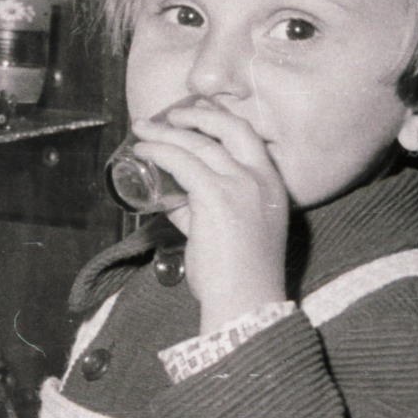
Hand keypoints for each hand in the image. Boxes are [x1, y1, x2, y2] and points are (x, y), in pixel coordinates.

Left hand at [128, 103, 289, 332]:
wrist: (245, 303)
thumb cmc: (238, 276)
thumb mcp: (229, 231)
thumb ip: (204, 210)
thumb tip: (175, 197)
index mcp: (273, 185)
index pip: (249, 136)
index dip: (220, 119)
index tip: (196, 115)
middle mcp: (262, 178)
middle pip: (229, 128)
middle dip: (197, 114)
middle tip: (169, 115)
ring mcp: (242, 185)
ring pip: (200, 144)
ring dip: (167, 132)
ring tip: (143, 129)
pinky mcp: (217, 196)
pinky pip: (182, 162)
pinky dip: (159, 151)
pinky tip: (143, 150)